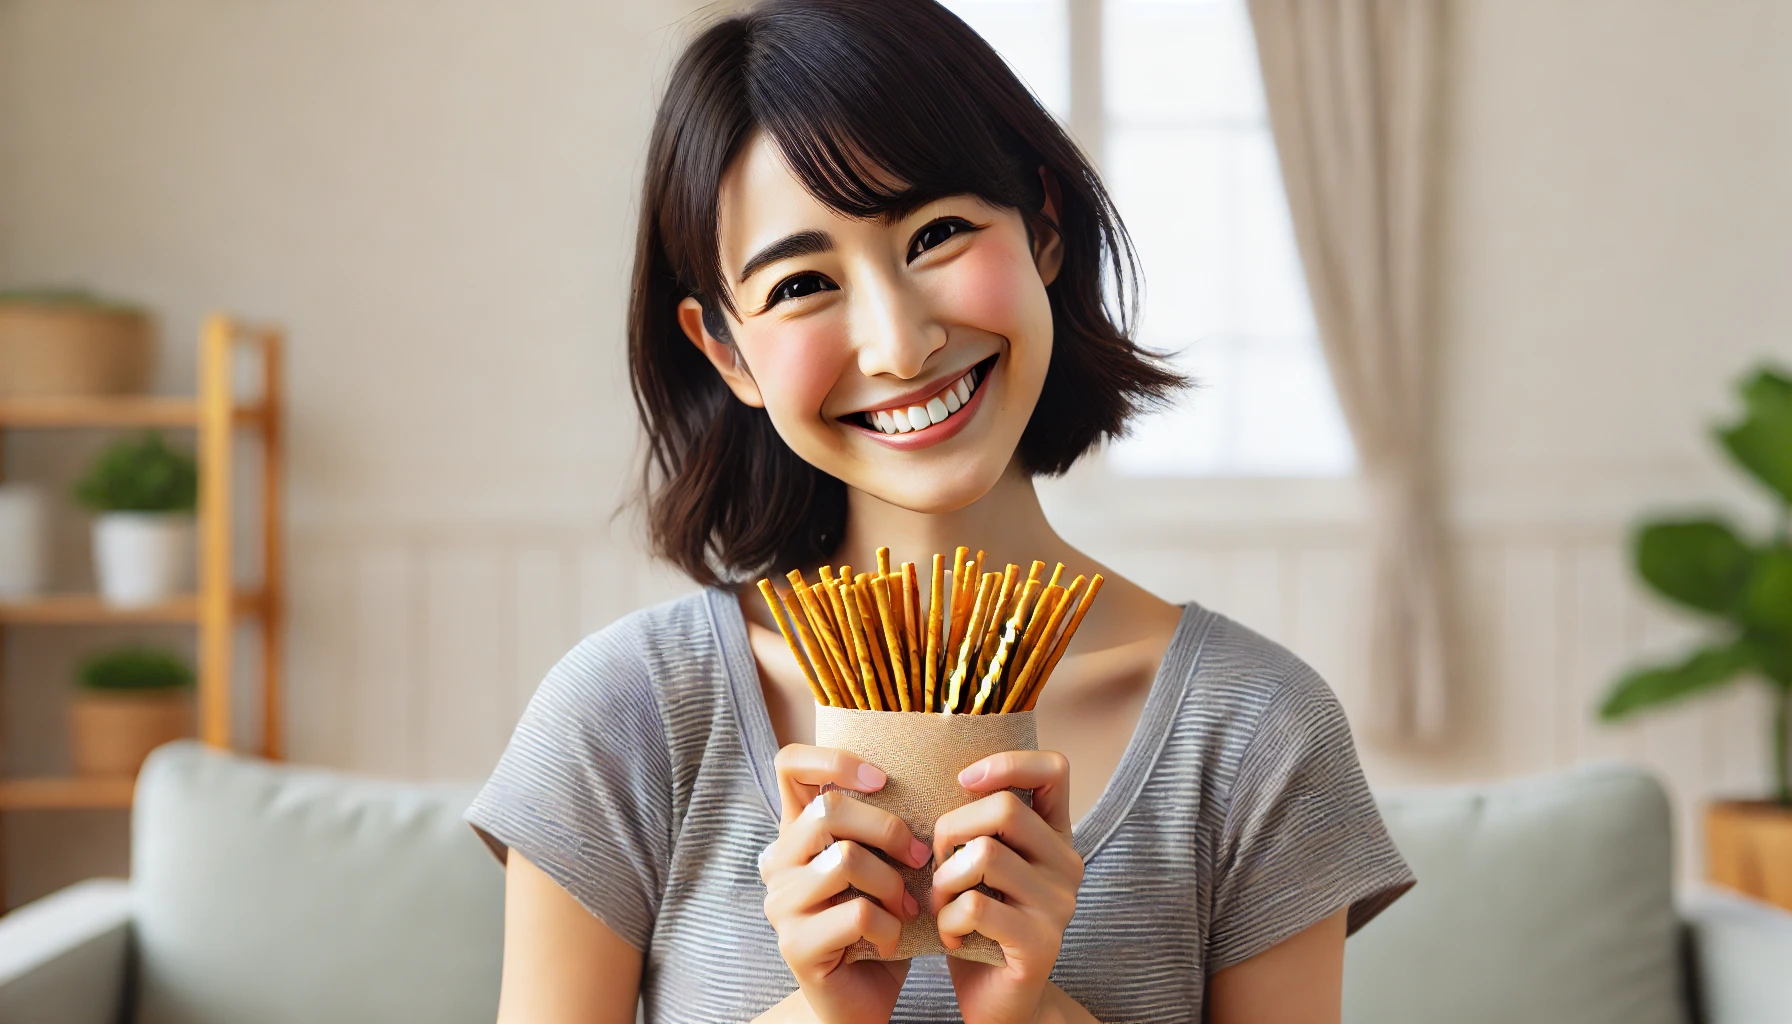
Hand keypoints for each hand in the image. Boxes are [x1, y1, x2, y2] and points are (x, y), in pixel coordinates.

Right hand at [756, 744, 931, 1023]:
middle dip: (887, 829)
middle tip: (918, 857)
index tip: (883, 780)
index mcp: (796, 834)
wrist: (862, 1003)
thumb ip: (882, 828)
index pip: (789, 765)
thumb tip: (931, 775)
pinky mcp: (795, 945)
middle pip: (828, 810)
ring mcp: (781, 905)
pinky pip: (856, 912)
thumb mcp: (882, 867)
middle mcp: (777, 863)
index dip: (834, 759)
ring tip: (907, 908)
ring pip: (844, 860)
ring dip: (892, 884)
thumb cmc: (880, 926)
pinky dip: (889, 926)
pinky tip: (893, 941)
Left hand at [931, 750, 1083, 1023]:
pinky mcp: (1040, 945)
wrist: (997, 1004)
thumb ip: (977, 823)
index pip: (1054, 769)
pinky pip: (976, 906)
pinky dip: (948, 919)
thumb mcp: (980, 865)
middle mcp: (1068, 865)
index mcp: (1055, 837)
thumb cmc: (977, 923)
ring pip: (984, 854)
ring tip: (940, 905)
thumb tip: (932, 768)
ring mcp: (1059, 906)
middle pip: (1003, 809)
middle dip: (949, 831)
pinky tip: (951, 936)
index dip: (1006, 763)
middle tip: (936, 866)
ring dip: (943, 880)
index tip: (962, 781)